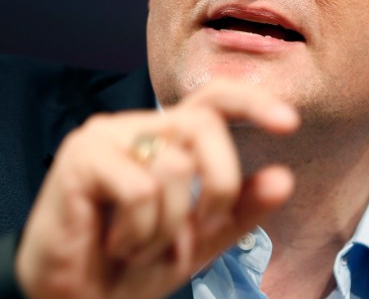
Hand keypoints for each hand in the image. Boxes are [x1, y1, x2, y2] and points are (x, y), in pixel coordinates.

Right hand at [12, 79, 299, 298]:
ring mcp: (104, 137)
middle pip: (205, 126)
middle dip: (219, 188)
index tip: (289, 124)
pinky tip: (115, 243)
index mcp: (163, 139)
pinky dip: (140, 232)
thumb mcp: (198, 241)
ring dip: (168, 227)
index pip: (213, 99)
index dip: (252, 102)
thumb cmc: (127, 269)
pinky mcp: (80, 157)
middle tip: (197, 232)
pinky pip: (142, 189)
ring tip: (137, 245)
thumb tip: (282, 178)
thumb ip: (238, 210)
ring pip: (176, 166)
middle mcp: (133, 127)